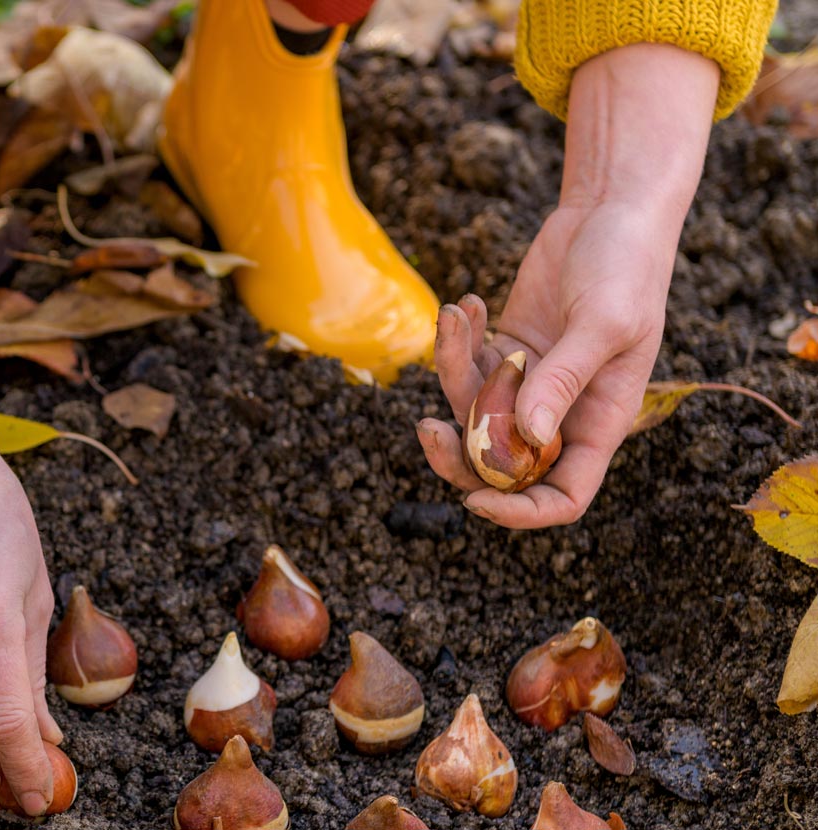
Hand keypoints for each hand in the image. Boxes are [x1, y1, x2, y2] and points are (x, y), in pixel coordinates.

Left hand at [418, 44, 719, 527]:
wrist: (610, 213)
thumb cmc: (625, 265)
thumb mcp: (603, 321)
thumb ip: (564, 378)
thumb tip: (527, 434)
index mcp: (599, 423)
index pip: (562, 496)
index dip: (521, 512)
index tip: (475, 502)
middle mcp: (561, 413)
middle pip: (501, 467)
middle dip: (458, 455)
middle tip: (426, 427)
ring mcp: (528, 383)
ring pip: (471, 411)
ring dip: (451, 371)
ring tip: (458, 315)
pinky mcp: (503, 351)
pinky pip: (465, 366)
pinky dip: (455, 341)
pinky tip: (466, 304)